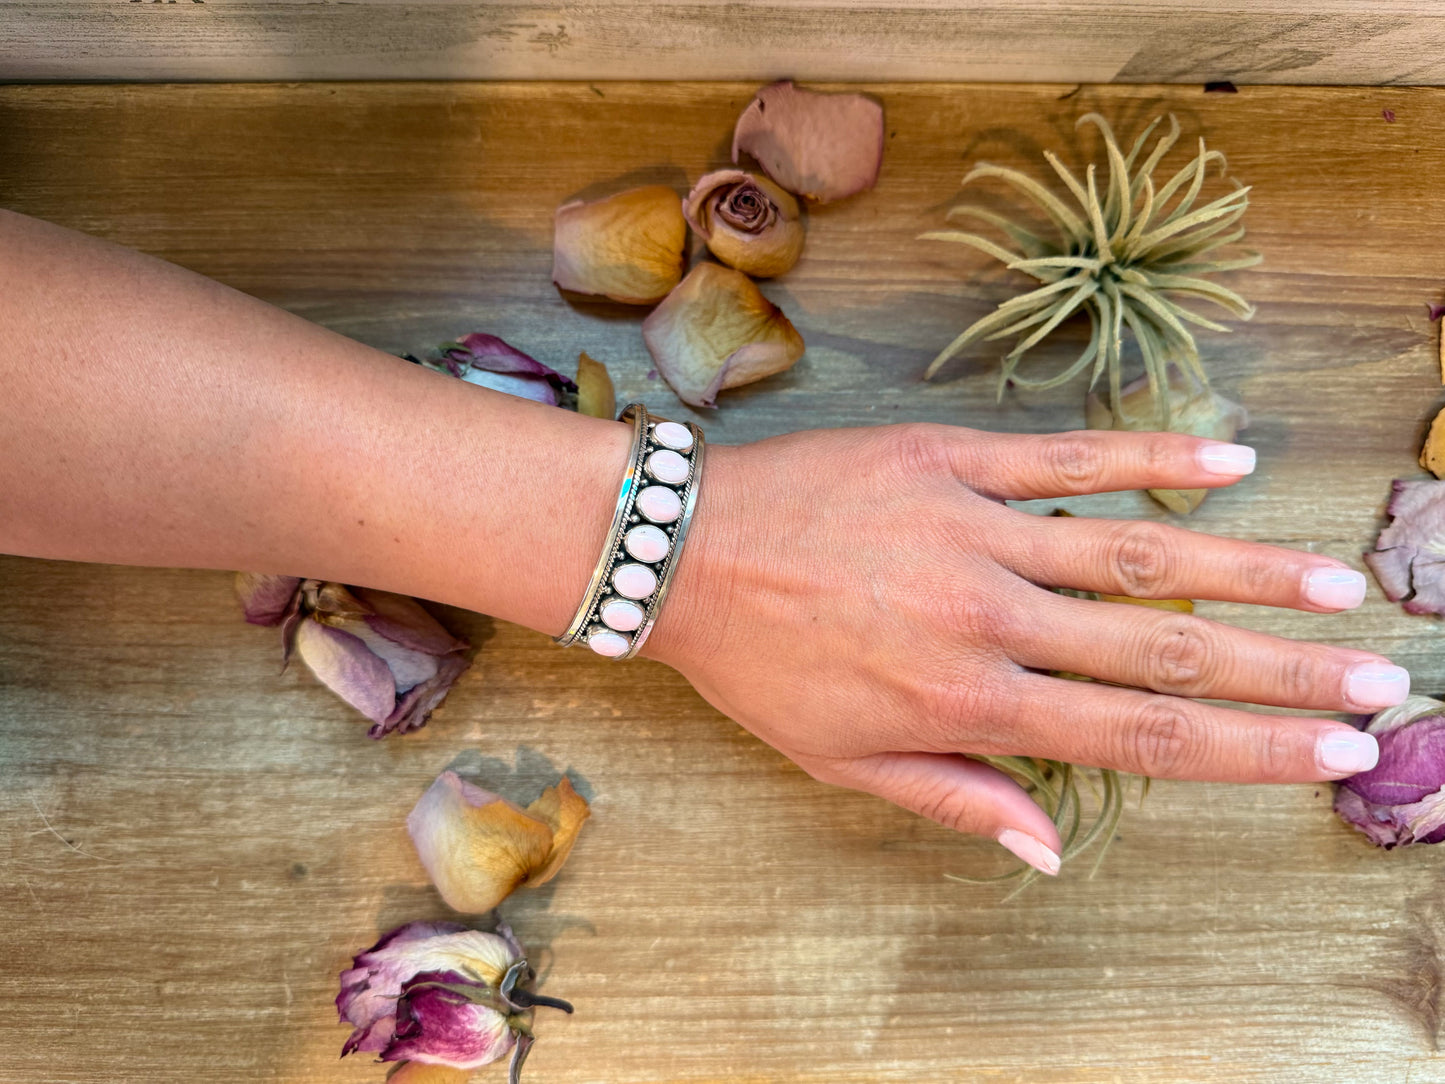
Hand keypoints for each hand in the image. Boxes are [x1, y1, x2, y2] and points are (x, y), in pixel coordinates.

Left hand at [647, 424, 1401, 873]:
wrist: (681, 552)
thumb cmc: (759, 666)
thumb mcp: (842, 762)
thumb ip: (955, 800)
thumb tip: (1052, 852)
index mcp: (966, 703)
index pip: (1137, 740)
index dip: (1247, 751)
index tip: (1333, 753)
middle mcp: (986, 620)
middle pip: (1164, 653)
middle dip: (1281, 671)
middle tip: (1378, 675)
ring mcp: (973, 532)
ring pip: (1135, 554)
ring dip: (1247, 568)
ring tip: (1335, 584)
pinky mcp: (950, 459)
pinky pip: (1067, 456)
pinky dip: (1153, 457)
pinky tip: (1232, 462)